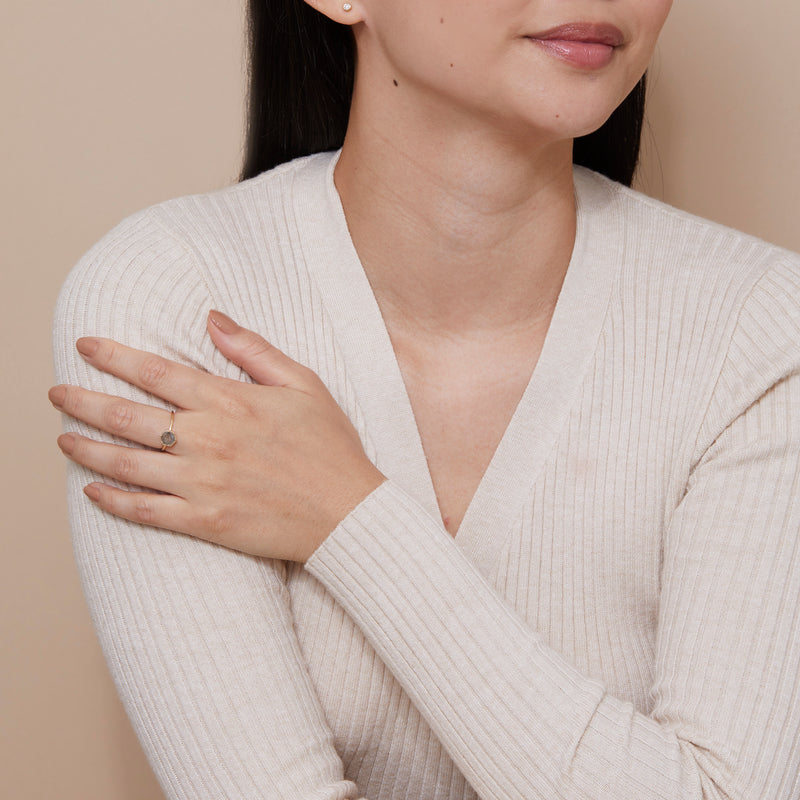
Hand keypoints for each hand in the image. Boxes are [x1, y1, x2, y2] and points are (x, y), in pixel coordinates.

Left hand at [49, 311, 385, 562]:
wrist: (349, 514)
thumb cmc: (330, 447)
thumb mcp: (304, 384)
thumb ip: (253, 350)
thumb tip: (212, 318)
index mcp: (230, 403)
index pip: (157, 372)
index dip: (114, 356)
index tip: (85, 345)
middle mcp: (208, 441)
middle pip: (128, 415)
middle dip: (83, 401)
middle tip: (55, 393)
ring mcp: (203, 484)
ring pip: (126, 463)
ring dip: (87, 449)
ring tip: (62, 440)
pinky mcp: (205, 521)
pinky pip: (146, 511)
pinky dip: (113, 501)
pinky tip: (92, 492)